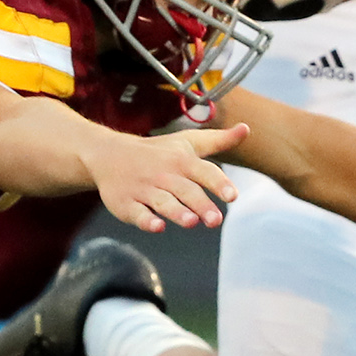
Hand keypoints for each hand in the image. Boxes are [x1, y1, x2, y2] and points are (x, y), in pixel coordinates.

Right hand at [85, 120, 249, 232]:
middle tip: (216, 220)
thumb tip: (247, 128)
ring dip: (176, 212)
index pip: (204, 171)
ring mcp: (143, 189)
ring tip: (191, 222)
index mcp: (182, 160)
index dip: (219, 183)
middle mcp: (164, 174)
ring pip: (162, 202)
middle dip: (201, 205)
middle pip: (185, 190)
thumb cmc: (157, 151)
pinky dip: (146, 220)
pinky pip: (136, 213)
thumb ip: (219, 141)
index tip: (232, 195)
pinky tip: (157, 226)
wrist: (109, 154)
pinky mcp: (125, 203)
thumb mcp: (188, 143)